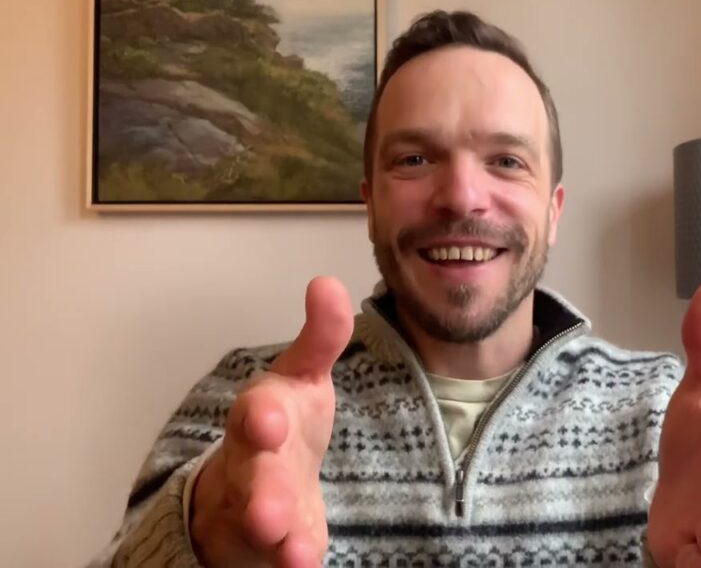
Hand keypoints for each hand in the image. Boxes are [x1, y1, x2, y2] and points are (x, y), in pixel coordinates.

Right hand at [190, 277, 352, 567]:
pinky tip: (303, 561)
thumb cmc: (284, 424)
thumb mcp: (303, 377)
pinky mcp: (278, 541)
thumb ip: (321, 337)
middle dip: (260, 487)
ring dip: (271, 525)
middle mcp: (253, 462)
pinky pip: (280, 550)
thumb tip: (327, 281)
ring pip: (259, 516)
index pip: (255, 412)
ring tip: (282, 537)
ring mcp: (260, 505)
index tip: (269, 417)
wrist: (254, 486)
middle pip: (252, 473)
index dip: (260, 415)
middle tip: (267, 507)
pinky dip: (290, 555)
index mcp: (261, 416)